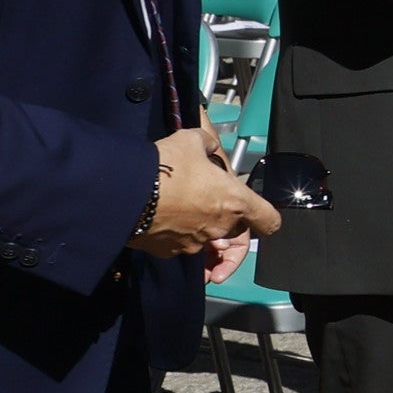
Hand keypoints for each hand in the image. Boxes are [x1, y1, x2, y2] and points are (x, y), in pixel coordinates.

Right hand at [136, 126, 280, 278]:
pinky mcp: (168, 252)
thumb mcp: (191, 140)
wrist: (123, 193)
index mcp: (234, 202)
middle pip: (235, 232)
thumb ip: (208, 144)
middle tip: (208, 202)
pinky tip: (164, 219)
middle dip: (226, 220)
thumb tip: (208, 147)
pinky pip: (180, 245)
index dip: (266, 217)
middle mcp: (219, 227)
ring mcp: (194, 244)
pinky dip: (176, 235)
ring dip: (200, 229)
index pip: (269, 221)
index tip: (258, 215)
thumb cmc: (165, 166)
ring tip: (184, 211)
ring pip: (206, 239)